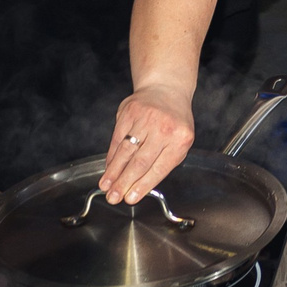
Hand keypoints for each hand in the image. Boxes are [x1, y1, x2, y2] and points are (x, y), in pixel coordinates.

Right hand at [101, 82, 195, 203]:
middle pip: (140, 161)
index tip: (131, 198)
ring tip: (106, 186)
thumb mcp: (180, 141)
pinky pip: (117, 139)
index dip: (143, 185)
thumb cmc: (174, 121)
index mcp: (180, 139)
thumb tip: (140, 186)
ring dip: (114, 172)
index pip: (159, 167)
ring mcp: (145, 119)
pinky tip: (108, 168)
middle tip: (114, 197)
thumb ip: (164, 162)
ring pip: (125, 152)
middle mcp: (164, 128)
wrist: (167, 89)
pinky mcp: (129, 113)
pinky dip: (111, 156)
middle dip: (124, 182)